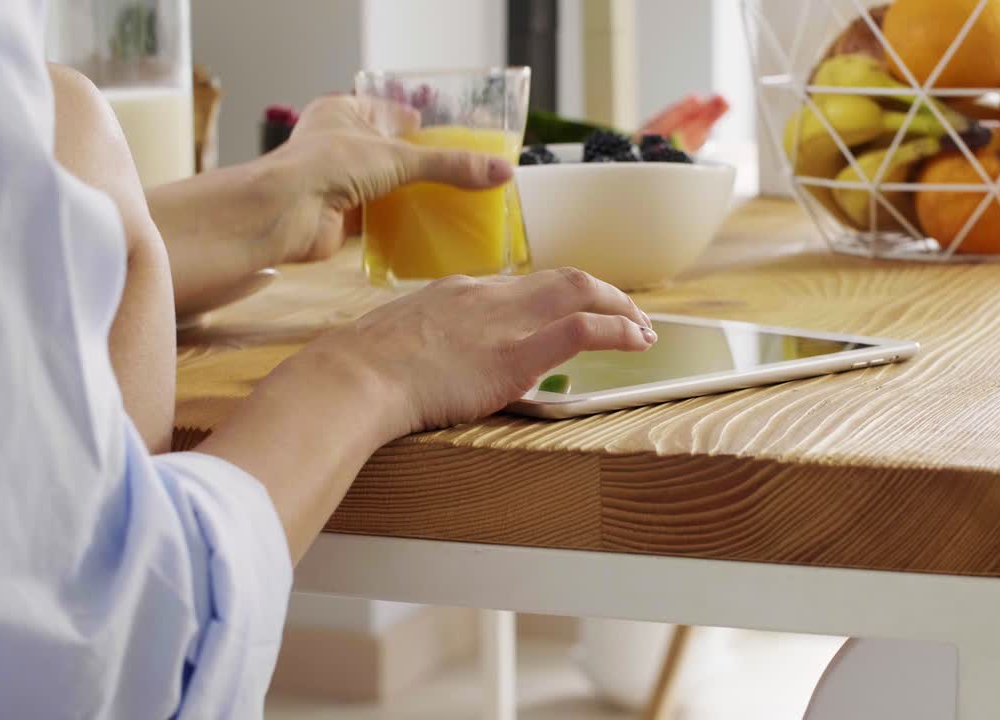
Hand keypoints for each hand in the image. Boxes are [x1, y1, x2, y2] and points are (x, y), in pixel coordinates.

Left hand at [263, 94, 513, 263]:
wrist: (287, 213)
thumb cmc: (329, 166)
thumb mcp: (399, 158)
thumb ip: (450, 166)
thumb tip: (501, 173)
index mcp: (341, 111)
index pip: (386, 110)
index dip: (415, 120)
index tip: (447, 133)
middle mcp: (335, 143)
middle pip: (387, 152)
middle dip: (417, 164)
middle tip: (456, 171)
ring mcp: (335, 181)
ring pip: (382, 186)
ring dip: (409, 195)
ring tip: (449, 200)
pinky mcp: (338, 215)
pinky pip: (376, 218)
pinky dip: (399, 223)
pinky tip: (426, 226)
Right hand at [296, 268, 655, 438]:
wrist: (355, 375)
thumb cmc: (362, 368)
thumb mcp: (396, 339)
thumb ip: (425, 342)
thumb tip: (427, 361)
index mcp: (460, 291)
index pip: (523, 284)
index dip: (557, 298)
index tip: (572, 313)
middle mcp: (488, 295)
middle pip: (560, 278)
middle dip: (603, 294)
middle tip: (628, 315)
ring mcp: (504, 321)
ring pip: (579, 292)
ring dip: (621, 307)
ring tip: (644, 329)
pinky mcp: (515, 353)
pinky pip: (582, 330)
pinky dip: (617, 330)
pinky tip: (636, 341)